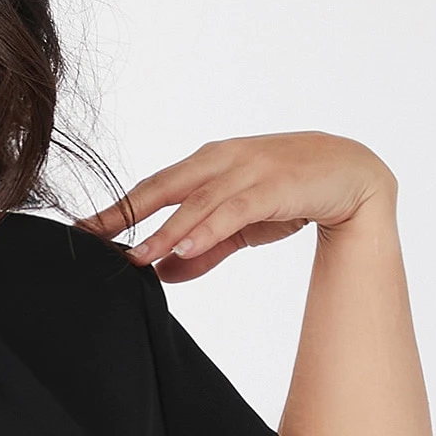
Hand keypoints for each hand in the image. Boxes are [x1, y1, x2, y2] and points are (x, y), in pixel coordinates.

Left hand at [72, 132, 396, 279]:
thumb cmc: (291, 193)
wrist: (354, 175)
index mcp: (205, 164)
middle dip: (122, 215)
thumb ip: (203, 250)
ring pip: (195, 202)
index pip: (150, 188)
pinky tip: (184, 249)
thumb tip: (162, 274)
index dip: (115, 210)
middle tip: (88, 239)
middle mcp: (220, 161)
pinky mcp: (274, 185)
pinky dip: (207, 229)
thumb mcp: (239, 227)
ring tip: (135, 257)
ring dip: (163, 232)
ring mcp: (248, 169)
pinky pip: (234, 209)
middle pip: (161, 188)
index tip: (80, 231)